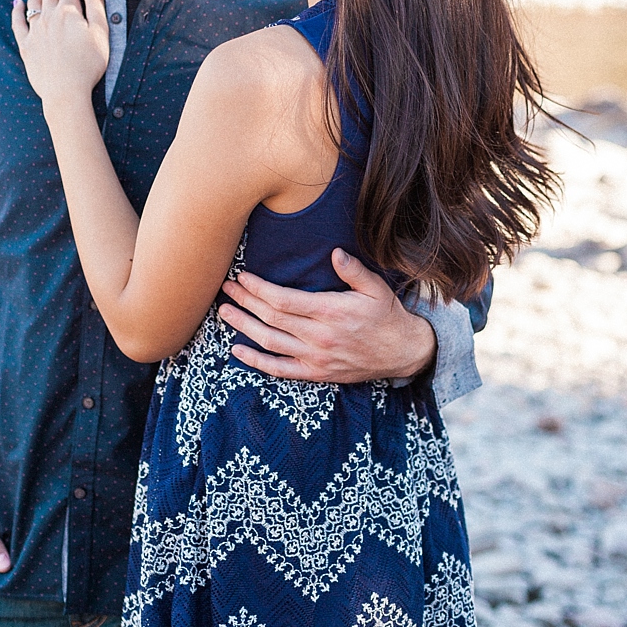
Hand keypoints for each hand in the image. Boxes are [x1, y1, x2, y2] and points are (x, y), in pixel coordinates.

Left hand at [12, 0, 108, 104]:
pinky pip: (18, 24)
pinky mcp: (26, 46)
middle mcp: (49, 16)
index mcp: (69, 11)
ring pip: (34, 1)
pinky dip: (17, 11)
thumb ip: (95, 3)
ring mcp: (35, 31)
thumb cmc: (89, 64)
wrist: (65, 92)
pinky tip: (16, 3)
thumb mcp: (100, 32)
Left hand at [217, 248, 436, 382]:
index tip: (242, 276)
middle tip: (226, 288)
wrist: (403, 353)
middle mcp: (319, 337)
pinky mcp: (316, 373)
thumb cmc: (387, 316)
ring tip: (224, 312)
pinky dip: (256, 361)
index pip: (283, 300)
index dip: (258, 288)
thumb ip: (354, 270)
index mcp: (330, 312)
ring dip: (244, 326)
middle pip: (271, 318)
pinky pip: (280, 370)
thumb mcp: (376, 288)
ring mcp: (315, 358)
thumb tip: (335, 253)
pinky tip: (238, 350)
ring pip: (270, 342)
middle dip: (245, 301)